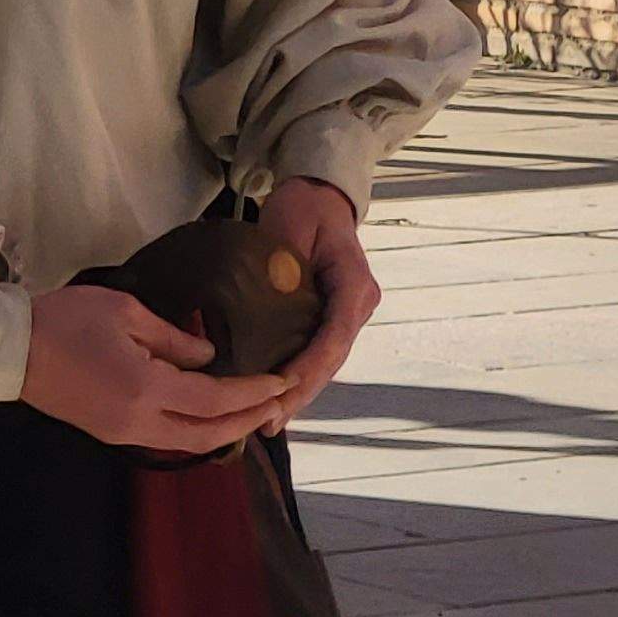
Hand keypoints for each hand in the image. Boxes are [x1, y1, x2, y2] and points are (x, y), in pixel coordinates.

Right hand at [20, 283, 286, 455]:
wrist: (10, 349)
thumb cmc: (66, 319)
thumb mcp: (127, 312)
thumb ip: (174, 338)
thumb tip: (209, 355)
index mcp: (146, 388)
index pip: (215, 399)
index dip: (253, 393)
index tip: (283, 381)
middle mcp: (139, 421)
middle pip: (208, 434)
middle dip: (248, 420)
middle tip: (280, 402)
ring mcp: (123, 433)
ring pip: (188, 442)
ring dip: (225, 429)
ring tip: (254, 410)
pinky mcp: (110, 433)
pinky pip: (166, 438)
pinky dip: (198, 430)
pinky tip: (212, 415)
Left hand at [258, 176, 379, 434]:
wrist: (319, 195)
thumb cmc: (303, 207)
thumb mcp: (288, 230)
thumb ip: (280, 273)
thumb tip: (257, 315)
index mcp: (354, 285)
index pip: (333, 335)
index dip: (309, 368)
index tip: (280, 391)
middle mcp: (359, 304)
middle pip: (331, 358)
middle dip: (300, 392)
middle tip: (268, 421)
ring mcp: (350, 313)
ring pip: (326, 362)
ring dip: (299, 392)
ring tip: (268, 421)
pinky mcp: (335, 318)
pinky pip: (318, 353)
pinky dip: (299, 377)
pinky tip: (276, 401)